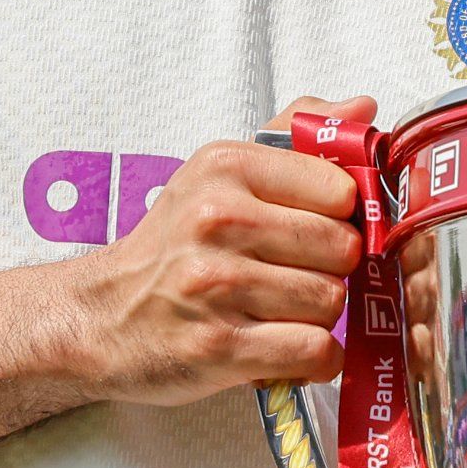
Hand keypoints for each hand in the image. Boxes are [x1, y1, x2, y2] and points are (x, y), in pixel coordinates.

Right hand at [54, 99, 365, 404]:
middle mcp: (218, 219)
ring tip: (282, 311)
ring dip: (319, 317)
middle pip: (341, 249)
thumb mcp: (221, 174)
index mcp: (225, 166)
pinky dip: (314, 359)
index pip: (340, 189)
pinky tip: (287, 347)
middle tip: (297, 276)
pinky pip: (314, 351)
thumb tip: (365, 109)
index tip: (317, 230)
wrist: (101, 317)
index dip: (341, 217)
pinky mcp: (219, 345)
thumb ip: (297, 138)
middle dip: (332, 270)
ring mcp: (217, 284)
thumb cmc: (176, 245)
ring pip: (331, 301)